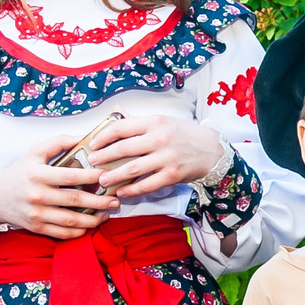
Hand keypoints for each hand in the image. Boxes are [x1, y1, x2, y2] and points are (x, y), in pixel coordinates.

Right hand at [0, 130, 119, 239]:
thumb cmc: (20, 172)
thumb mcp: (35, 152)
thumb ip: (59, 143)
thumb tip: (83, 137)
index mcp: (38, 174)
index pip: (70, 176)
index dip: (91, 177)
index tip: (106, 175)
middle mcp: (37, 195)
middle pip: (74, 201)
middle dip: (99, 201)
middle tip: (115, 199)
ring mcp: (37, 214)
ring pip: (71, 220)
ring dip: (93, 219)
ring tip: (108, 213)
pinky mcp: (37, 227)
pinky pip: (62, 233)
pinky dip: (79, 231)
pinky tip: (91, 225)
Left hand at [83, 114, 225, 198]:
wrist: (212, 150)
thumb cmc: (184, 134)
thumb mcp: (162, 120)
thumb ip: (137, 120)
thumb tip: (116, 112)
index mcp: (154, 122)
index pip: (122, 127)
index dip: (104, 136)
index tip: (93, 144)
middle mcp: (159, 138)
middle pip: (124, 148)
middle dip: (104, 157)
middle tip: (92, 163)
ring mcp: (166, 158)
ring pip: (133, 168)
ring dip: (114, 176)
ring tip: (102, 181)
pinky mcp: (172, 175)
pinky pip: (147, 184)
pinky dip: (132, 189)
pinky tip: (122, 192)